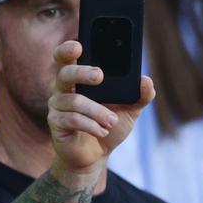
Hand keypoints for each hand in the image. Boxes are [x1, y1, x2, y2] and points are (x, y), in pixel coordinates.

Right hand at [47, 41, 155, 177]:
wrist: (96, 156)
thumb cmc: (109, 127)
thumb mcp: (130, 110)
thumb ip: (140, 96)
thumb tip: (146, 81)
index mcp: (79, 80)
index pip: (66, 58)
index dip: (67, 50)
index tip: (79, 46)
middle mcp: (64, 90)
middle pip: (64, 73)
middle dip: (82, 72)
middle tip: (100, 76)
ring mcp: (57, 107)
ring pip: (75, 101)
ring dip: (98, 112)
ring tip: (112, 122)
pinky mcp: (56, 123)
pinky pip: (73, 119)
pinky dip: (92, 126)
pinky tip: (102, 132)